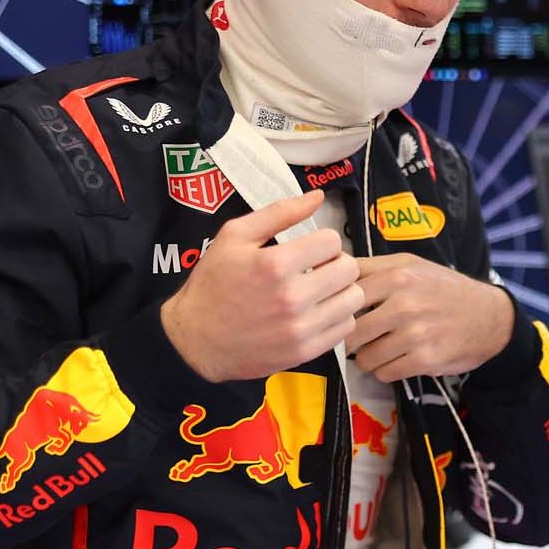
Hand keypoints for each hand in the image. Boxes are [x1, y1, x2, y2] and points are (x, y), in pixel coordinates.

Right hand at [160, 191, 363, 381]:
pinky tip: (317, 311)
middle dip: (336, 262)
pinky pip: (345, 327)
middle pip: (349, 269)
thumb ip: (279, 213)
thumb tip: (318, 196)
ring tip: (320, 290)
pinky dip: (336, 316)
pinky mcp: (304, 351)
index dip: (322, 240)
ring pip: (354, 299)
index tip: (309, 248)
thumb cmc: (213, 283)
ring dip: (341, 290)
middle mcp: (292, 298)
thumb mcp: (235, 236)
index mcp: (275, 264)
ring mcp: (300, 328)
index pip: (332, 241)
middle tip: (318, 268)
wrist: (195, 339)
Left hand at [348, 254, 513, 381]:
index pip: (344, 295)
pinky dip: (386, 370)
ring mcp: (415, 334)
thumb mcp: (410, 264)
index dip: (336, 308)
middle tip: (360, 338)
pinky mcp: (424, 360)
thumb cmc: (443, 288)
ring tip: (380, 349)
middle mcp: (404, 304)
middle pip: (349, 332)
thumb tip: (327, 268)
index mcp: (396, 275)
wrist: (489, 316)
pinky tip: (397, 359)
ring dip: (368, 358)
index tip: (339, 315)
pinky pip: (385, 373)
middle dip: (350, 339)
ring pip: (365, 358)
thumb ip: (370, 267)